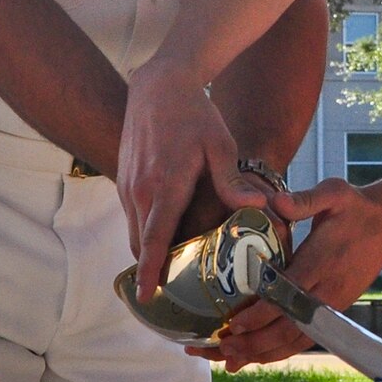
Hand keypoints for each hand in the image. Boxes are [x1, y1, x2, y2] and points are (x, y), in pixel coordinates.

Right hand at [118, 65, 239, 300]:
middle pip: (141, 243)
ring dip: (148, 250)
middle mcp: (140, 190)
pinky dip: (144, 231)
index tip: (148, 296)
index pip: (154, 239)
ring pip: (134, 231)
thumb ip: (233, 181)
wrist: (159, 85)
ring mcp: (128, 184)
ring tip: (172, 270)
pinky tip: (166, 235)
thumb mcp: (220, 145)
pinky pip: (132, 215)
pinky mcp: (124, 178)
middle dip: (152, 269)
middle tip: (173, 293)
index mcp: (165, 185)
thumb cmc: (196, 115)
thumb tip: (257, 206)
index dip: (151, 270)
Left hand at [212, 178, 381, 369]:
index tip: (234, 323)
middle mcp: (328, 290)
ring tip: (230, 361)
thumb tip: (275, 202)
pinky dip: (280, 351)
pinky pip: (306, 337)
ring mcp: (334, 304)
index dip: (260, 313)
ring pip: (297, 339)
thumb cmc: (355, 206)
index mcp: (322, 261)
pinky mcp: (336, 310)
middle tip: (222, 349)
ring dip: (263, 353)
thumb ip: (304, 199)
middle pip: (289, 326)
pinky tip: (257, 356)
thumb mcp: (333, 192)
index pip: (288, 294)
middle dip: (254, 343)